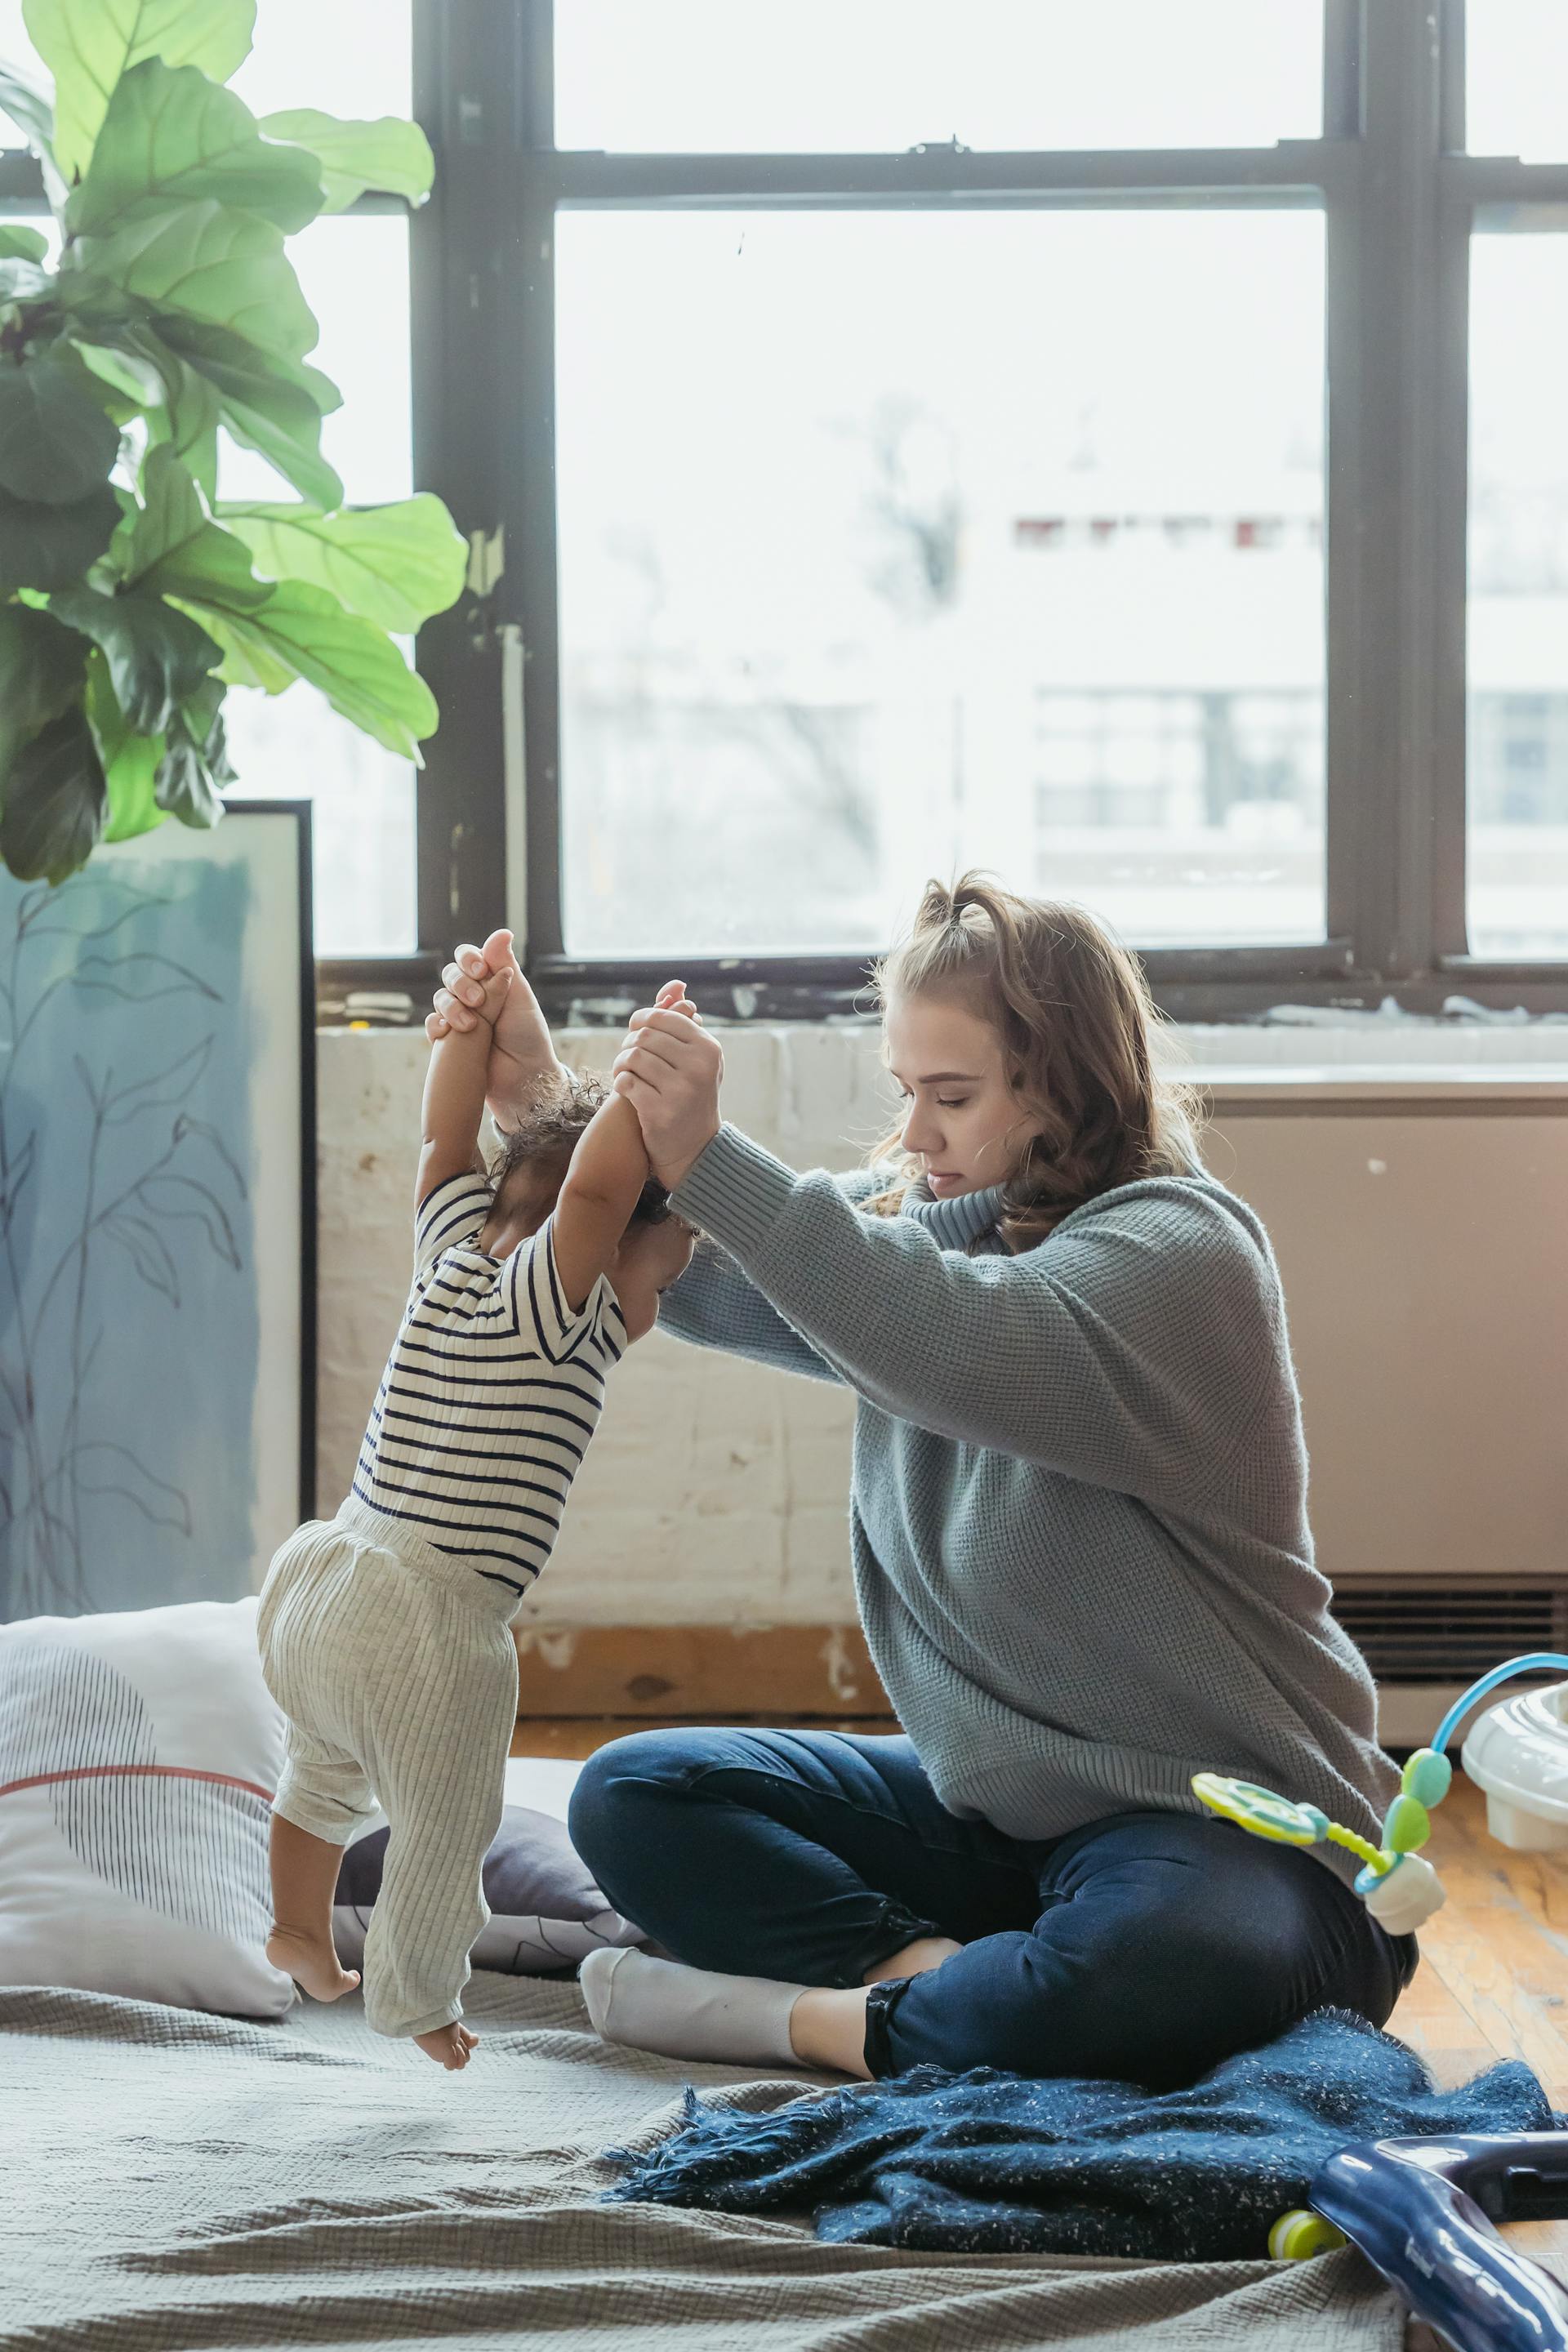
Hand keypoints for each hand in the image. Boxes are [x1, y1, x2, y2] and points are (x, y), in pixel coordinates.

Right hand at [426, 929, 561, 1130]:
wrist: (524, 1075)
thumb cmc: (527, 1035)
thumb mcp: (518, 996)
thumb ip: (504, 965)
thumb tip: (502, 931)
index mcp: (490, 980)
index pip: (467, 956)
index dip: (469, 959)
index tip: (481, 970)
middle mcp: (471, 995)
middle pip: (450, 976)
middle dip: (461, 985)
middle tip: (478, 1001)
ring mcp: (458, 1017)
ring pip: (440, 999)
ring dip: (451, 1007)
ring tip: (471, 1024)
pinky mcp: (449, 1040)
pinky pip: (433, 1025)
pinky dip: (439, 1026)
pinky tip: (450, 1034)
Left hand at [611, 985, 721, 1190]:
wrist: (694, 1147)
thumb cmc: (690, 1091)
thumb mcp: (696, 1057)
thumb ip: (683, 1019)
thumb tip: (676, 984)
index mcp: (708, 1048)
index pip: (661, 1017)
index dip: (640, 1021)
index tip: (635, 1033)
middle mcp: (699, 1067)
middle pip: (643, 1036)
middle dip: (628, 1044)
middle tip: (627, 1057)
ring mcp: (681, 1091)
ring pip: (632, 1058)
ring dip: (620, 1064)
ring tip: (624, 1072)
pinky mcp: (660, 1112)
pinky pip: (625, 1082)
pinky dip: (621, 1084)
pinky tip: (627, 1089)